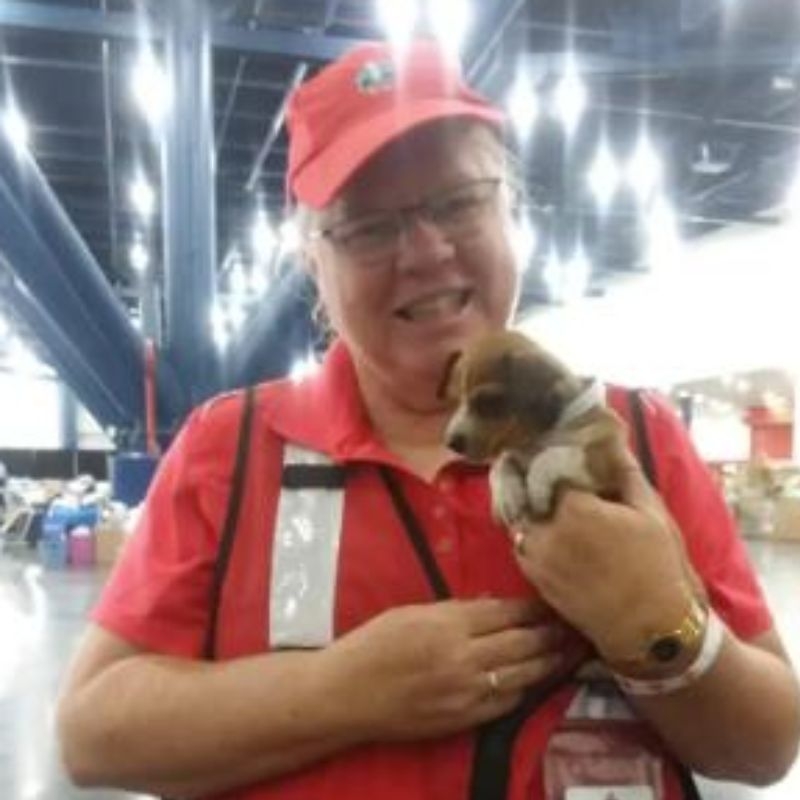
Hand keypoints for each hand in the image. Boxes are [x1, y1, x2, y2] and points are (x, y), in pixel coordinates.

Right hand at [322, 598, 572, 741]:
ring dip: (551, 662)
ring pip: (523, 674)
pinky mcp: (463, 719)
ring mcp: (466, 692)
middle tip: (577, 624)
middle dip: (553, 633)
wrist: (346, 696)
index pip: (506, 613)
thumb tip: (493, 605)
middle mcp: (463, 658)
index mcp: (448, 624)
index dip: (534, 608)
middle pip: (523, 642)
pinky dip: (527, 687)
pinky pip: (506, 701)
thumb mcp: (411, 612)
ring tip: (572, 651)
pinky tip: (541, 679)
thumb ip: (455, 610)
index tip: (553, 601)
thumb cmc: (372, 645)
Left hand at [512, 454, 702, 662]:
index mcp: (574, 507)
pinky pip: (522, 542)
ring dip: (531, 505)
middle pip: (532, 491)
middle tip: (551, 472)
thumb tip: (611, 437)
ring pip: (522, 516)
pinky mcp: (533, 576)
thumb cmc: (658, 566)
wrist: (651, 629)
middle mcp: (546, 529)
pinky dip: (531, 531)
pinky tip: (550, 528)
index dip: (557, 459)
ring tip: (549, 499)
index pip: (551, 467)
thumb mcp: (650, 511)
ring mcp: (535, 555)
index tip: (562, 453)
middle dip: (539, 480)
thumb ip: (624, 470)